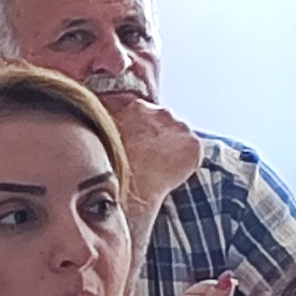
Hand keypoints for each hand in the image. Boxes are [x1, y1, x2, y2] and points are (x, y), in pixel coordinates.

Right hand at [99, 88, 203, 221]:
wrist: (131, 189)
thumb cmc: (111, 166)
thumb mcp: (101, 136)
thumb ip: (108, 122)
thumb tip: (105, 119)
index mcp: (137, 107)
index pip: (145, 112)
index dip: (142, 127)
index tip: (139, 139)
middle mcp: (161, 112)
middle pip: (164, 121)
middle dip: (159, 134)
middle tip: (149, 153)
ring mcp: (180, 128)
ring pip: (180, 134)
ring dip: (173, 145)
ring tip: (159, 164)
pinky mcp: (194, 145)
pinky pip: (193, 150)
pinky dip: (186, 159)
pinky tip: (172, 170)